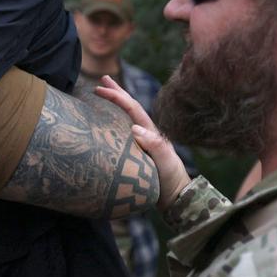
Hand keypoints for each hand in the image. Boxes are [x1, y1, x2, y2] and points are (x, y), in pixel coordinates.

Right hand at [95, 75, 191, 209]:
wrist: (176, 198)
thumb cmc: (171, 180)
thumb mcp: (165, 162)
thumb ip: (154, 145)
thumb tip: (135, 127)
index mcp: (150, 132)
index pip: (132, 108)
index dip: (117, 96)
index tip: (100, 88)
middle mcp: (145, 134)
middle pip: (130, 107)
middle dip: (117, 92)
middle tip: (102, 78)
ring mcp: (141, 142)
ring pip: (126, 117)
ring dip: (116, 103)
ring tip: (104, 91)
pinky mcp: (136, 153)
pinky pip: (122, 132)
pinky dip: (114, 121)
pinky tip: (106, 122)